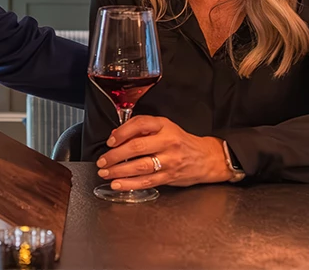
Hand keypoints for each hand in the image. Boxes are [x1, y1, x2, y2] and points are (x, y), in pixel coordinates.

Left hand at [95, 116, 231, 190]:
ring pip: (140, 166)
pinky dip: (130, 184)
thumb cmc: (181, 141)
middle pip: (137, 147)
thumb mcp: (165, 127)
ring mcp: (169, 161)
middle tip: (102, 160)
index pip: (140, 124)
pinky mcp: (169, 177)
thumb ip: (143, 129)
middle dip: (115, 155)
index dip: (122, 132)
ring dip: (119, 171)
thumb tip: (116, 135)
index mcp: (164, 126)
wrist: (206, 158)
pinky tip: (117, 184)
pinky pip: (147, 181)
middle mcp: (167, 142)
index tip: (110, 140)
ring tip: (105, 173)